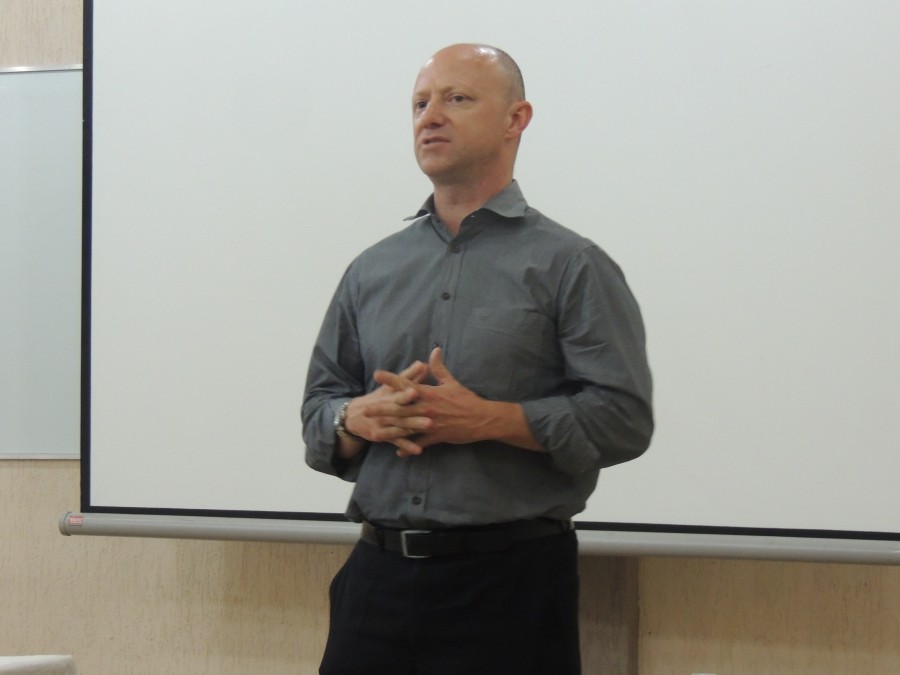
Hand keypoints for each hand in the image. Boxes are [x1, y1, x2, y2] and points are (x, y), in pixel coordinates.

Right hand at [339, 360, 432, 457]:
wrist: (355, 416)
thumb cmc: (379, 398)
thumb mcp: (389, 386)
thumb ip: (408, 376)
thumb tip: (422, 363)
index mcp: (388, 396)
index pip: (397, 394)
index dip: (405, 393)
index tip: (415, 391)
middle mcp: (385, 411)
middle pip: (400, 412)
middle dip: (414, 412)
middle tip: (430, 412)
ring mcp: (384, 425)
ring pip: (401, 427)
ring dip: (414, 427)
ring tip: (429, 427)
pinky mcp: (385, 437)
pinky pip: (398, 442)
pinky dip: (407, 446)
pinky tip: (419, 450)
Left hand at [371, 348, 491, 456]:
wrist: (482, 418)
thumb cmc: (466, 399)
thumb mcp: (452, 382)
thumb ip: (439, 368)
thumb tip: (434, 350)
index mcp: (429, 393)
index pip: (406, 384)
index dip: (391, 380)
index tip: (377, 375)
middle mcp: (426, 408)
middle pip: (400, 408)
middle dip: (382, 409)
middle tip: (366, 410)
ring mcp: (430, 423)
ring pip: (406, 428)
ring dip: (390, 431)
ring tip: (375, 434)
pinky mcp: (436, 436)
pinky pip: (419, 443)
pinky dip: (409, 448)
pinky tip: (398, 452)